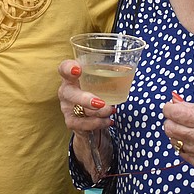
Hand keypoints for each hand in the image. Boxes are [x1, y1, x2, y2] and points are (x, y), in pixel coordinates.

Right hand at [58, 60, 113, 180]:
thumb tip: (129, 70)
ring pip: (79, 111)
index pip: (64, 68)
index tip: (78, 70)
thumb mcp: (100, 82)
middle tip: (100, 103)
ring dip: (98, 112)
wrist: (90, 118)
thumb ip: (109, 75)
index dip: (68, 68)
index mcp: (72, 77)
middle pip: (69, 93)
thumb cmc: (96, 93)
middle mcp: (66, 91)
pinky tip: (108, 121)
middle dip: (85, 99)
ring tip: (111, 111)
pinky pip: (83, 124)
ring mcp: (67, 107)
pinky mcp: (71, 121)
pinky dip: (98, 123)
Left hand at [163, 99, 193, 193]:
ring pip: (174, 141)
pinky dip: (186, 145)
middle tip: (182, 117)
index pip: (174, 112)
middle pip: (169, 127)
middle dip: (172, 119)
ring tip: (193, 129)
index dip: (170, 107)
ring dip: (178, 133)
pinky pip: (183, 153)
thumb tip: (178, 103)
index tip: (172, 106)